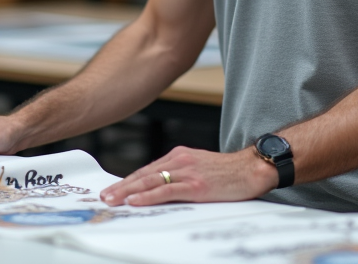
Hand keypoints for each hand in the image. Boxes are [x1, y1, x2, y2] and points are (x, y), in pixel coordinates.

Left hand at [99, 145, 277, 206]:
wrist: (252, 168)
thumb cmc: (229, 172)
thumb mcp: (200, 168)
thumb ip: (181, 174)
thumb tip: (162, 188)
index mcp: (179, 156)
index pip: (148, 170)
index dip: (129, 181)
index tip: (114, 189)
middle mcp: (180, 160)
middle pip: (144, 174)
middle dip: (122, 186)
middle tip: (105, 196)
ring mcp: (187, 172)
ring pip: (151, 181)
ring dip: (128, 191)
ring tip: (113, 200)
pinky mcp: (196, 185)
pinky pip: (167, 190)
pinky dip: (148, 196)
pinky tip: (136, 201)